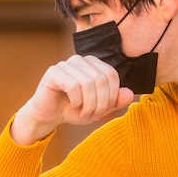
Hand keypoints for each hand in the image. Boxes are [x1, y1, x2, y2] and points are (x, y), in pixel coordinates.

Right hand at [10, 55, 134, 144]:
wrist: (48, 116)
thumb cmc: (72, 110)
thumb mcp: (98, 108)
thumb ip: (115, 101)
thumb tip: (130, 93)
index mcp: (93, 64)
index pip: (112, 74)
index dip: (112, 96)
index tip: (104, 111)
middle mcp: (80, 60)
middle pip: (101, 79)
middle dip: (101, 102)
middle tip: (93, 116)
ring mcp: (66, 64)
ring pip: (88, 83)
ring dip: (89, 104)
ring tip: (83, 114)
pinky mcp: (53, 72)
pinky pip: (73, 86)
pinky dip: (76, 101)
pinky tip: (73, 106)